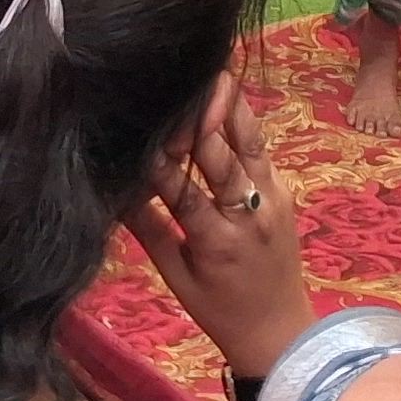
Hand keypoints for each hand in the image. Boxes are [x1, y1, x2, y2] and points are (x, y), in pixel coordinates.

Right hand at [120, 74, 310, 381]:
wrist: (282, 331)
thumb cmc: (219, 310)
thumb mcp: (176, 277)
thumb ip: (149, 229)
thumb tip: (114, 188)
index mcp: (217, 243)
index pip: (183, 192)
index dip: (159, 159)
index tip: (138, 127)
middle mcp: (249, 215)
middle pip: (220, 158)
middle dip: (197, 120)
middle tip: (175, 84)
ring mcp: (273, 199)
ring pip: (249, 143)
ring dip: (228, 106)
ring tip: (212, 69)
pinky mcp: (286, 189)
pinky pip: (260, 150)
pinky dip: (243, 121)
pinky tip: (227, 92)